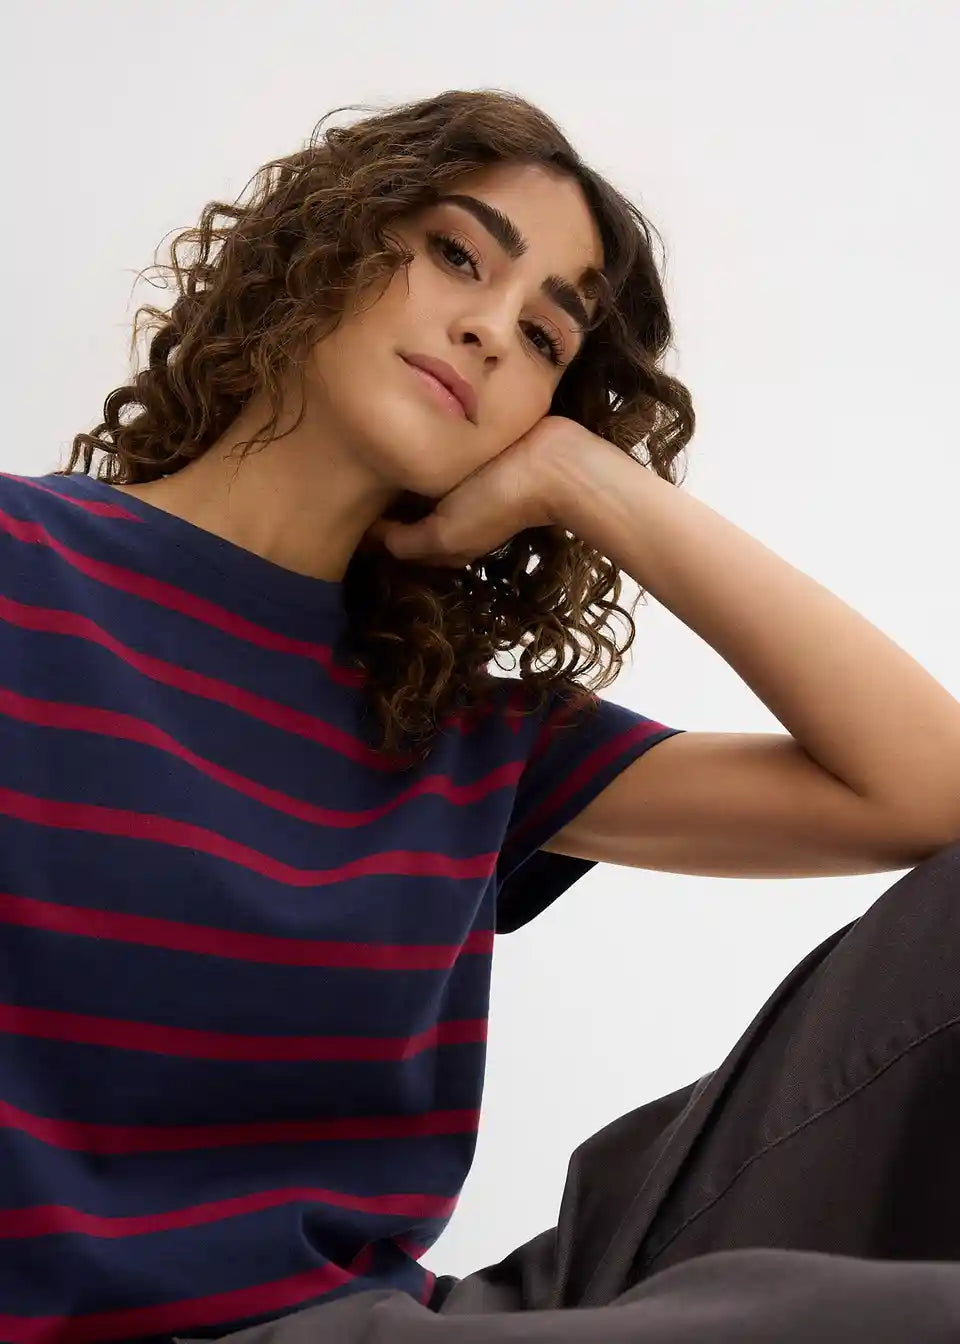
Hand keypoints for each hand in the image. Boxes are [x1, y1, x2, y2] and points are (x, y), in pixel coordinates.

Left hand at [364, 415, 586, 566]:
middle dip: (380, 502)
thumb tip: (373, 539)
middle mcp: (454, 518)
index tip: (339, 502)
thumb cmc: (497, 500)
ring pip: (422, 491)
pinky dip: (422, 459)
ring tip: (368, 453)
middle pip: (406, 515)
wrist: (554, 465)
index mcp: (444, 541)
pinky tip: (408, 439)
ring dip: (399, 478)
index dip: (369, 527)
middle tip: (347, 473)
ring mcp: (468, 491)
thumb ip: (407, 542)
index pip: (395, 540)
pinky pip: (441, 466)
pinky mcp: (480, 464)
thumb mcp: (446, 533)